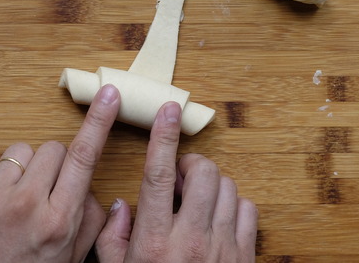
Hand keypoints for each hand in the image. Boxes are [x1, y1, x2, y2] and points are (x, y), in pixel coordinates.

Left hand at [0, 84, 120, 262]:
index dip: (99, 122)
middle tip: (45, 192)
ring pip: (20, 152)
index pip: (84, 157)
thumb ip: (90, 219)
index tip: (108, 95)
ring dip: (23, 170)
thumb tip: (89, 186)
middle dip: (54, 166)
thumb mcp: (70, 258)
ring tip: (16, 200)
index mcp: (58, 221)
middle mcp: (24, 205)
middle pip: (52, 149)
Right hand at [95, 102, 257, 262]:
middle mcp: (191, 241)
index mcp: (154, 242)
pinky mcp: (244, 256)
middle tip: (179, 176)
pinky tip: (217, 218)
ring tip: (196, 201)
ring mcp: (223, 248)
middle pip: (202, 173)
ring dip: (211, 185)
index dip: (163, 136)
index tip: (167, 110)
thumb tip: (123, 204)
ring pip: (227, 187)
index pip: (160, 174)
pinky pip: (248, 210)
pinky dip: (233, 205)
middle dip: (191, 164)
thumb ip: (111, 237)